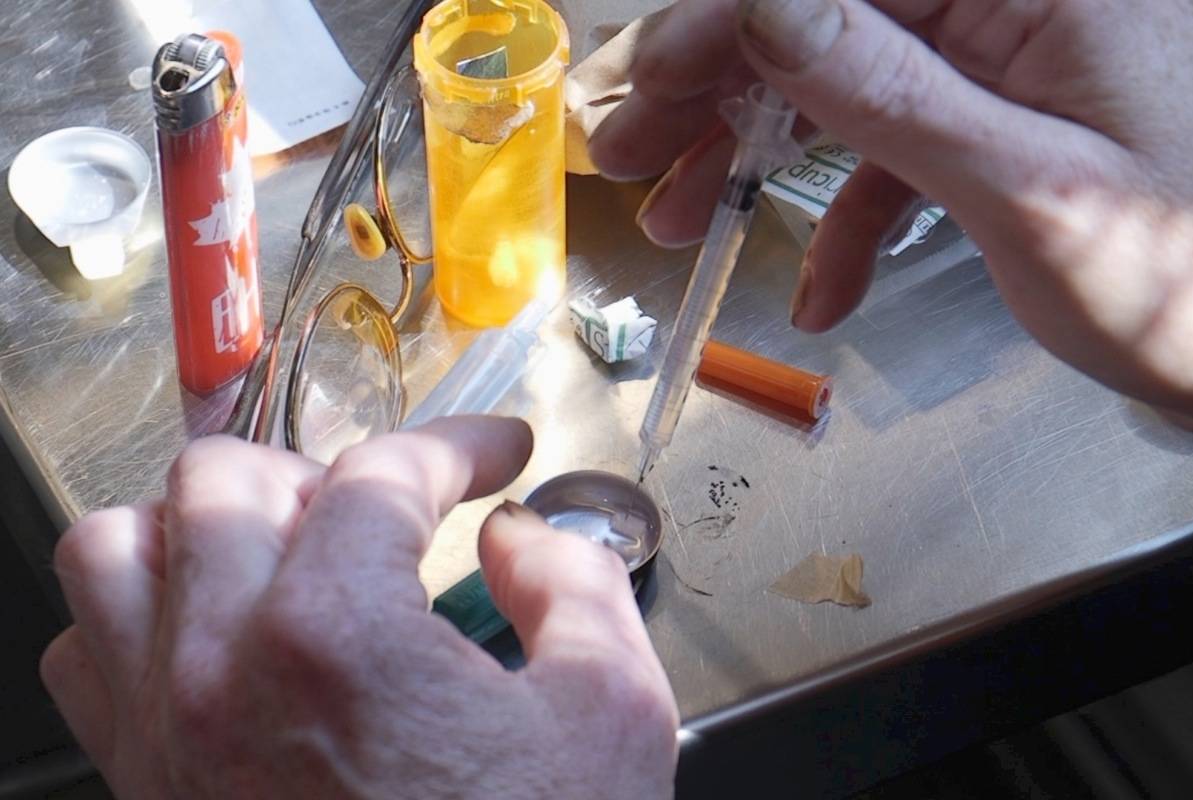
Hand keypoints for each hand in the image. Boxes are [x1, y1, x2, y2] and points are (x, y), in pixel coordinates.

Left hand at [41, 418, 677, 798]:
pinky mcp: (142, 787)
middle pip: (224, 479)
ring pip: (117, 549)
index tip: (490, 454)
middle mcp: (222, 671)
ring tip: (283, 548)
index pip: (382, 474)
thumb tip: (522, 540)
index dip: (456, 445)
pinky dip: (139, 615)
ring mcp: (165, 731)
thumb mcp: (612, 716)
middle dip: (323, 468)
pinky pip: (86, 653)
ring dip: (202, 525)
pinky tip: (217, 633)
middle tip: (387, 506)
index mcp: (341, 637)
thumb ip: (575, 589)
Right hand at [590, 0, 1192, 420]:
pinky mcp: (1002, 121)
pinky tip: (822, 292)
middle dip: (719, 89)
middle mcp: (1014, 6)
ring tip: (689, 225)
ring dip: (759, 154)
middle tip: (631, 159)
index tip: (646, 88)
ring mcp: (1006, 64)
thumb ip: (887, 93)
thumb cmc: (1181, 284)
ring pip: (845, 81)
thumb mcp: (1022, 192)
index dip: (725, 22)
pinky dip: (848, 215)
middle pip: (826, 20)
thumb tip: (763, 5)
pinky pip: (899, 146)